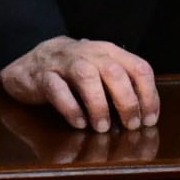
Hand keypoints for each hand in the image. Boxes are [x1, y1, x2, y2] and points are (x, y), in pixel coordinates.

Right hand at [0, 35, 158, 133]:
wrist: (30, 63)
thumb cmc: (74, 72)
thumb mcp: (101, 71)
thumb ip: (122, 86)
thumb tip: (145, 116)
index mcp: (109, 52)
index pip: (138, 68)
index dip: (148, 95)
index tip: (149, 120)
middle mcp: (89, 53)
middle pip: (114, 72)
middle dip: (127, 102)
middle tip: (130, 126)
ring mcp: (63, 62)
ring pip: (86, 77)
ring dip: (98, 105)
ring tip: (101, 127)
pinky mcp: (42, 75)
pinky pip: (57, 89)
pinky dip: (70, 108)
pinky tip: (79, 123)